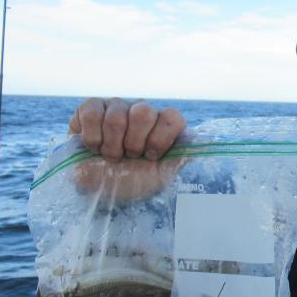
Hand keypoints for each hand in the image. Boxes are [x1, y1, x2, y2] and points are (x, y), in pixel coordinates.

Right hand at [67, 98, 187, 201]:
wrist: (99, 189)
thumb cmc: (133, 181)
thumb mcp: (161, 175)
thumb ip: (180, 158)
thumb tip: (205, 145)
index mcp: (162, 124)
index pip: (172, 117)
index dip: (160, 139)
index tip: (151, 157)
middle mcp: (142, 111)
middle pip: (143, 112)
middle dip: (134, 142)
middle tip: (130, 157)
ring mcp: (117, 106)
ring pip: (117, 116)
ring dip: (112, 145)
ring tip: (112, 156)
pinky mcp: (91, 108)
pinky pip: (92, 113)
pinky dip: (93, 137)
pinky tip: (95, 147)